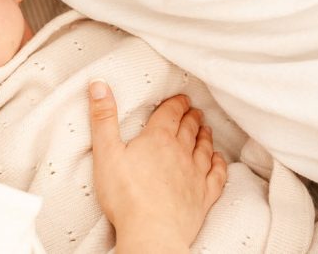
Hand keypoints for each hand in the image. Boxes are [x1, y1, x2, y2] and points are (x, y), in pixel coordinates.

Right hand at [88, 80, 226, 252]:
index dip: (176, 103)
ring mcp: (195, 175)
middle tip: (194, 110)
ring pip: (204, 149)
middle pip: (189, 128)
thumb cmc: (125, 195)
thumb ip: (103, 118)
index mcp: (158, 139)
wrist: (152, 232)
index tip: (181, 98)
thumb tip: (98, 84)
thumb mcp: (105, 152)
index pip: (171, 113)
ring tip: (205, 128)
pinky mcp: (203, 198)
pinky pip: (216, 176)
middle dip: (191, 117)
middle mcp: (181, 153)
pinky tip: (219, 160)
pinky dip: (219, 165)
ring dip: (205, 136)